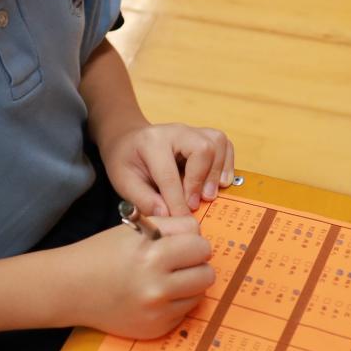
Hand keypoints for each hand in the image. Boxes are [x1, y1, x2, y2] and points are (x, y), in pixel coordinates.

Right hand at [65, 215, 216, 338]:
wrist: (71, 289)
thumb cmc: (102, 253)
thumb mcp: (135, 229)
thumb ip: (173, 227)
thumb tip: (201, 238)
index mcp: (153, 255)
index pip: (201, 246)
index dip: (192, 243)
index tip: (180, 246)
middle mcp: (158, 286)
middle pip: (207, 274)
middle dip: (195, 266)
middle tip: (177, 263)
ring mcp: (157, 312)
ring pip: (199, 295)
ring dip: (187, 286)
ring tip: (164, 279)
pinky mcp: (155, 329)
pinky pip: (183, 312)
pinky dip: (174, 303)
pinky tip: (153, 296)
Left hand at [103, 122, 235, 216]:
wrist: (129, 141)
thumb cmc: (126, 161)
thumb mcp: (123, 181)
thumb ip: (143, 199)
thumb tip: (167, 214)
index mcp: (152, 141)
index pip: (169, 174)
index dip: (177, 201)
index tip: (181, 219)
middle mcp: (176, 131)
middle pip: (202, 149)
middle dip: (202, 180)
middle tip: (195, 203)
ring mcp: (192, 131)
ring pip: (218, 143)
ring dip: (217, 171)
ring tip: (209, 194)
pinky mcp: (204, 136)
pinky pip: (225, 145)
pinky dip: (227, 164)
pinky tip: (219, 182)